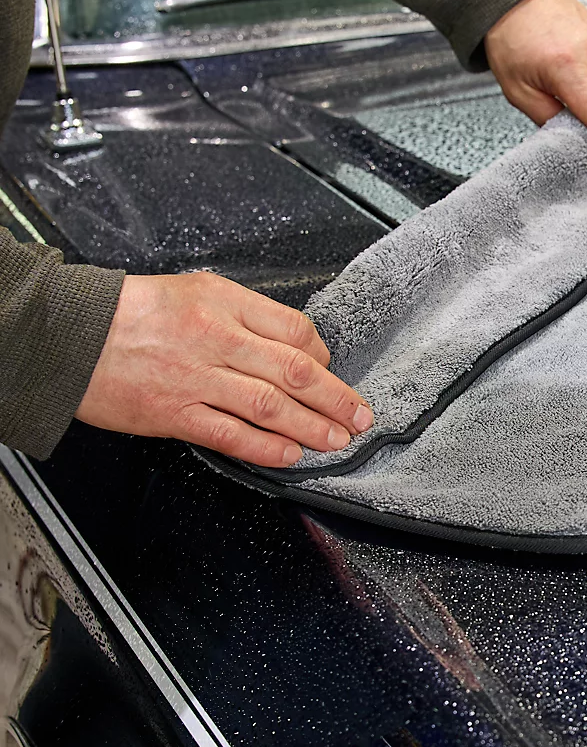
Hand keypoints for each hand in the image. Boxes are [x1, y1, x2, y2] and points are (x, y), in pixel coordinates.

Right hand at [76, 272, 372, 466]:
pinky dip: (267, 448)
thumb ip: (241, 316)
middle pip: (294, 370)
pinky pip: (232, 434)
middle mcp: (214, 337)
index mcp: (222, 301)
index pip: (293, 329)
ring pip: (271, 405)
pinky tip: (290, 455)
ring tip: (337, 440)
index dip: (323, 356)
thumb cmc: (128, 313)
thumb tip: (291, 345)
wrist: (65, 334)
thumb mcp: (192, 291)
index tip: (333, 371)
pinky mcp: (174, 413)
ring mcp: (195, 378)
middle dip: (336, 397)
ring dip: (312, 426)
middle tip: (361, 416)